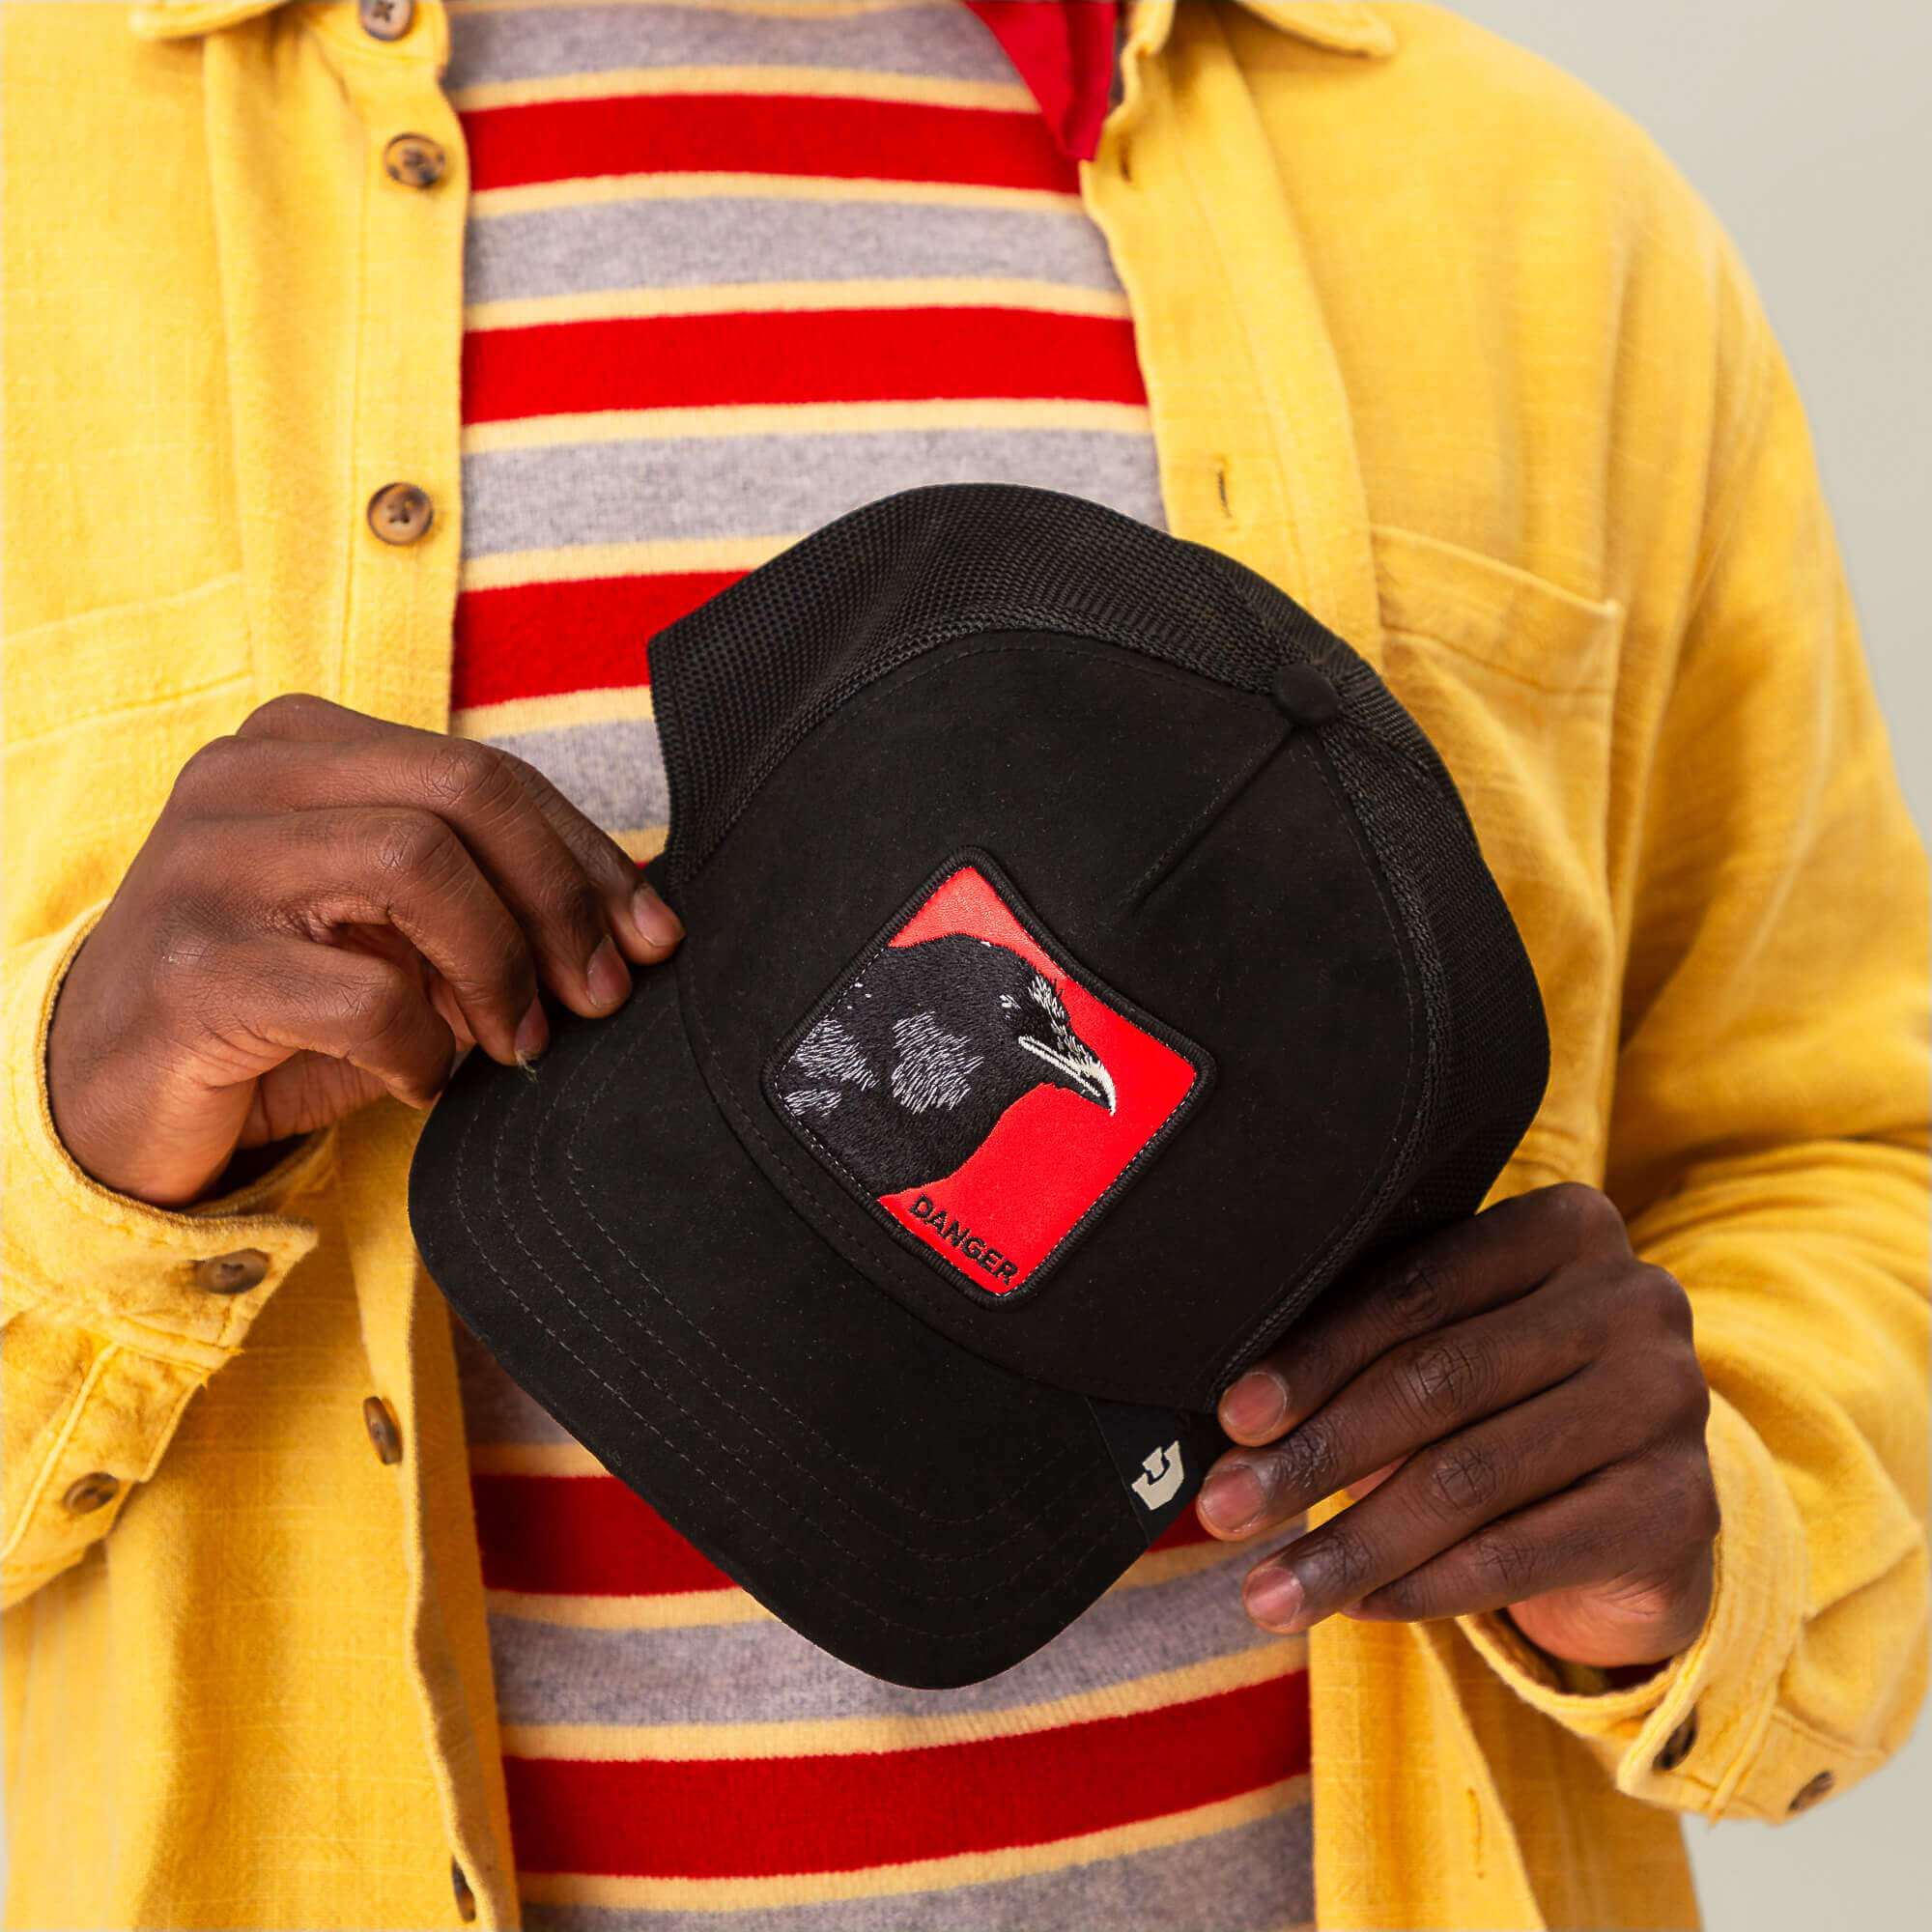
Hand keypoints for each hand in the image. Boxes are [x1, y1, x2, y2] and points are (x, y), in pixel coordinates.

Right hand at [47, 694, 682, 1207]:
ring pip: (419, 864)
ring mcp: (206, 862)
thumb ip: (487, 906)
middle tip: (600, 994)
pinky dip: (424, 1049)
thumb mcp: (391, 936)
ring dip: (499, 968)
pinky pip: (363, 992)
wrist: (107, 1095)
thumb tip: (634, 923)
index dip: (587, 854)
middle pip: (466, 791)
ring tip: (517, 1040)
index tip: (652, 934)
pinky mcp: (193, 965)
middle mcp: (245, 777)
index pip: (485, 771)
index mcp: (303, 746)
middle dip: (563, 899)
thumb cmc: (275, 1006)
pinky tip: (423, 1080)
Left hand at [1195, 1184, 1717, 1668]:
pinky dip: (1423, 1587)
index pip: (1415, 1288)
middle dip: (1314, 1456)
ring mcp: (1670, 1403)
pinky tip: (1356, 1606)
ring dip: (1350, 1543)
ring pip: (1468, 1479)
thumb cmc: (1507, 1402)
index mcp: (1566, 1225)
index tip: (1233, 1419)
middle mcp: (1635, 1300)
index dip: (1313, 1358)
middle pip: (1435, 1381)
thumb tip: (1236, 1418)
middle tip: (1225, 1510)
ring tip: (1267, 1591)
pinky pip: (1520, 1555)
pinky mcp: (1684, 1510)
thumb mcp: (1444, 1350)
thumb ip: (1365, 1349)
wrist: (1637, 1509)